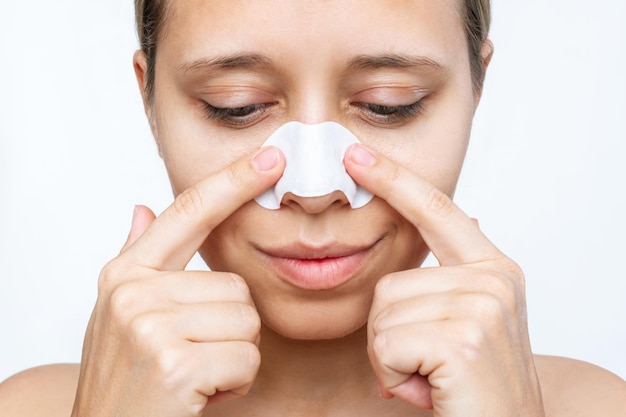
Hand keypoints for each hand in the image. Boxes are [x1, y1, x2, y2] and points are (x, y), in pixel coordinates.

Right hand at [72, 147, 284, 416]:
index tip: (270, 158)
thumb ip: (138, 259)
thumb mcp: (118, 314)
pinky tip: (200, 394)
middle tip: (193, 356)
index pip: (190, 212)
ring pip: (247, 322)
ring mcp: (152, 325)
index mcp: (127, 274)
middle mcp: (134, 292)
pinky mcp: (175, 362)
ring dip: (233, 357)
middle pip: (236, 287)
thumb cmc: (123, 380)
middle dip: (228, 330)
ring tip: (195, 374)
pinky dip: (234, 382)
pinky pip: (247, 357)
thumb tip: (144, 210)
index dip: (233, 181)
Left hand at [345, 144, 544, 415]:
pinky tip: (429, 389)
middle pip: (388, 283)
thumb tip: (466, 216)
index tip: (356, 153)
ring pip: (382, 315)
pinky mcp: (462, 339)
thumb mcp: (470, 322)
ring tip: (432, 376)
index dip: (394, 180)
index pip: (435, 210)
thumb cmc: (476, 387)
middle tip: (427, 364)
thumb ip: (454, 275)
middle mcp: (492, 279)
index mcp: (492, 269)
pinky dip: (393, 376)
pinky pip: (385, 346)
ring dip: (392, 358)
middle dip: (390, 334)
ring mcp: (481, 306)